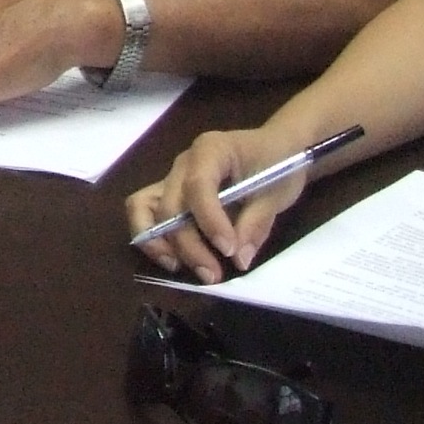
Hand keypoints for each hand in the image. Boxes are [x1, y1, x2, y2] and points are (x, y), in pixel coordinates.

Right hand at [125, 124, 324, 282]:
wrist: (277, 149)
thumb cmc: (279, 164)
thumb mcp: (277, 193)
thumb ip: (255, 224)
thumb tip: (238, 260)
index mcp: (211, 150)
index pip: (198, 185)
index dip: (209, 220)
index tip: (228, 250)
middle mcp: (184, 162)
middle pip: (170, 205)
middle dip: (189, 244)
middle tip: (212, 274)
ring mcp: (172, 177)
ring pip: (145, 208)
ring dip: (159, 243)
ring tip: (182, 268)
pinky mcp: (170, 194)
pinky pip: (145, 211)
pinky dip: (151, 237)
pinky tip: (173, 259)